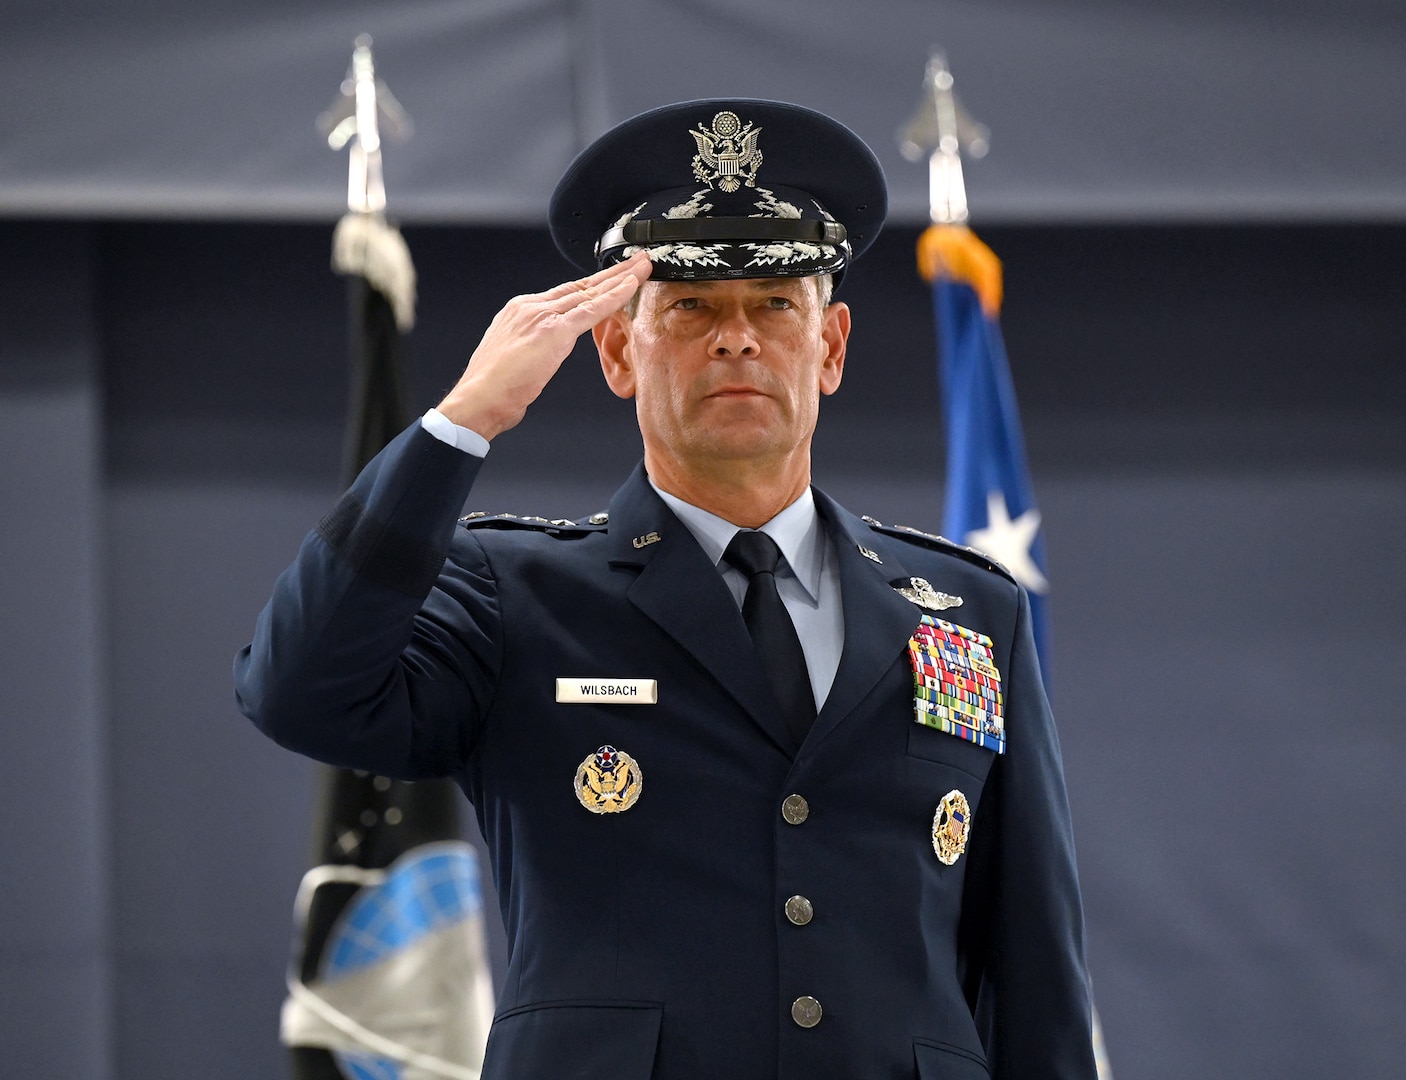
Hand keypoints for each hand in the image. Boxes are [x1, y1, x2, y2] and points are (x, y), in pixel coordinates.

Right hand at [436, 252, 650, 440]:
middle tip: (636, 261)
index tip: (610, 278)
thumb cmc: (492, 389)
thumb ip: (529, 347)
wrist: (478, 398)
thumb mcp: (510, 358)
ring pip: (590, 292)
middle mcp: (530, 306)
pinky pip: (592, 309)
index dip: (591, 286)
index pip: (563, 294)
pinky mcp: (553, 331)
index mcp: (519, 311)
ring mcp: (541, 316)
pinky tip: (633, 286)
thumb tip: (539, 355)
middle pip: (580, 286)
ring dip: (621, 278)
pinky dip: (616, 295)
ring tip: (643, 266)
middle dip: (611, 273)